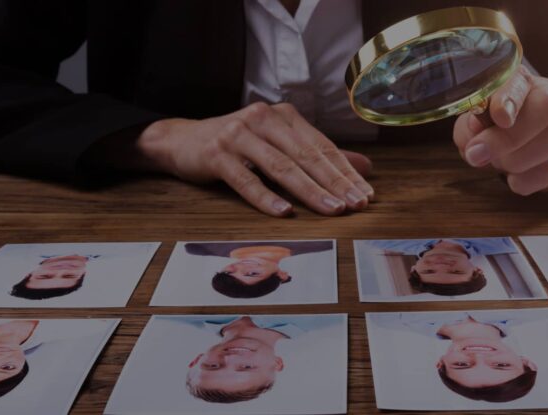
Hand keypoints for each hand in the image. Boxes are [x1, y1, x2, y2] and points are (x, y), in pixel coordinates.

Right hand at [127, 102, 373, 216]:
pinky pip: (245, 178)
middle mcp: (263, 118)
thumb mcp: (278, 145)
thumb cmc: (235, 146)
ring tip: (331, 210)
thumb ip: (317, 155)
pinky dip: (265, 197)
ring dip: (309, 191)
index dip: (345, 172)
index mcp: (283, 115)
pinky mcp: (216, 152)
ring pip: (281, 166)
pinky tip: (283, 212)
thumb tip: (364, 168)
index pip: (322, 146)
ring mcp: (238, 133)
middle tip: (356, 205)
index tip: (366, 195)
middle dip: (334, 183)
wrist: (180, 141)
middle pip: (306, 155)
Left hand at [453, 65, 547, 194]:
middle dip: (511, 136)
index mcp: (521, 82)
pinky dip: (530, 179)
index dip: (510, 98)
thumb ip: (470, 125)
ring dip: (518, 159)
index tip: (499, 118)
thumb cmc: (487, 131)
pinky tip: (513, 180)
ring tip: (497, 164)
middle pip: (545, 107)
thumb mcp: (470, 125)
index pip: (520, 81)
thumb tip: (477, 126)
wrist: (506, 152)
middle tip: (479, 154)